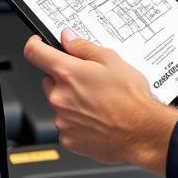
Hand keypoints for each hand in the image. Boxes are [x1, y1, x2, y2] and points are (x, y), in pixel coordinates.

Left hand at [23, 30, 177, 173]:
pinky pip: (66, 124)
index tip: (39, 44)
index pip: (35, 53)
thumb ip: (84, 47)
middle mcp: (59, 97)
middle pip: (49, 80)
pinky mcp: (68, 139)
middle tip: (88, 80)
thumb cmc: (131, 99)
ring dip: (71, 100)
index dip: (35, 44)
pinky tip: (97, 118)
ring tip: (98, 102)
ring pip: (59, 103)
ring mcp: (62, 120)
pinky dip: (77, 120)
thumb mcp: (112, 60)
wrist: (142, 132)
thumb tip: (68, 38)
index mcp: (68, 73)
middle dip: (63, 78)